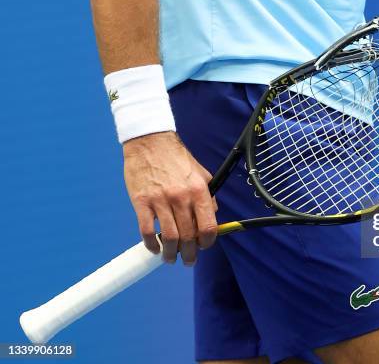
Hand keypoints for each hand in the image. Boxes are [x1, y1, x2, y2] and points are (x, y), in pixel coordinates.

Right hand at [123, 132, 217, 264]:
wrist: (150, 142)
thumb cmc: (176, 158)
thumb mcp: (201, 173)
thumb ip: (209, 196)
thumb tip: (213, 217)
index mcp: (199, 191)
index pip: (208, 227)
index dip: (208, 242)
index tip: (204, 247)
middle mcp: (181, 198)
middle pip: (188, 237)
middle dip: (190, 254)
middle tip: (188, 260)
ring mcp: (160, 201)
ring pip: (169, 238)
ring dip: (171, 254)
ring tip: (171, 258)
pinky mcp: (141, 202)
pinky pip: (147, 231)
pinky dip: (151, 245)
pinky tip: (155, 248)